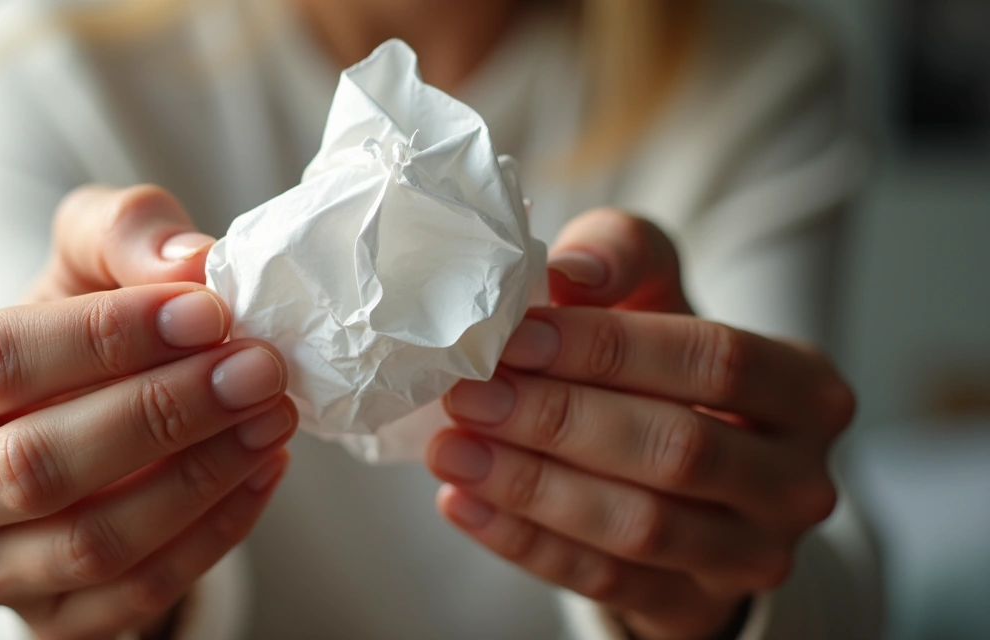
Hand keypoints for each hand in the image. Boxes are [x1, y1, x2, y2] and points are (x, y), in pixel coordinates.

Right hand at [0, 185, 292, 639]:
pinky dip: (215, 536)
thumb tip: (190, 264)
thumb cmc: (81, 331)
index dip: (110, 336)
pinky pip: (138, 595)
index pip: (0, 360)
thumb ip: (126, 233)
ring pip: (93, 543)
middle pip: (41, 462)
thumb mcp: (89, 257)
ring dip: (201, 477)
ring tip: (274, 417)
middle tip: (259, 369)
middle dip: (165, 412)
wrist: (84, 418)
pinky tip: (265, 471)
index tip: (208, 312)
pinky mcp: (52, 622)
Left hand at [428, 210, 854, 639]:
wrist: (687, 468)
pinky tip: (463, 502)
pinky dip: (525, 542)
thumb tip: (569, 274)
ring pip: (641, 526)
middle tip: (468, 394)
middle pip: (677, 448)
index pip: (714, 362)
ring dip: (533, 486)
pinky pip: (605, 581)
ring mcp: (755, 555)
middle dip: (560, 419)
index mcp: (806, 388)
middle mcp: (798, 480)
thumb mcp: (656, 290)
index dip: (610, 349)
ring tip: (451, 448)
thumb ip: (620, 256)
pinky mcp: (696, 607)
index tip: (515, 337)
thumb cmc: (666, 362)